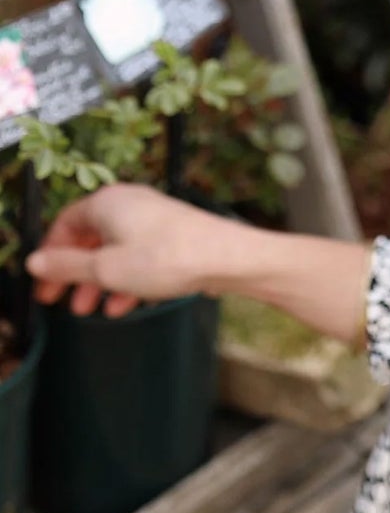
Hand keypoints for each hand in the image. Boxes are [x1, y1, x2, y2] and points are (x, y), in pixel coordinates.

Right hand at [25, 184, 242, 317]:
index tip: (45, 283)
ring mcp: (154, 218)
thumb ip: (68, 267)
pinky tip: (123, 305)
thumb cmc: (169, 257)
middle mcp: (131, 203)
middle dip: (76, 273)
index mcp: (108, 202)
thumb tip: (37, 262)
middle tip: (62, 300)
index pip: (65, 224)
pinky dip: (127, 279)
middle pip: (90, 238)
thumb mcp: (107, 269)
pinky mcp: (173, 234)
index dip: (52, 256)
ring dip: (101, 281)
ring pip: (116, 251)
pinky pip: (140, 257)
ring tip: (92, 311)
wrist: (228, 258)